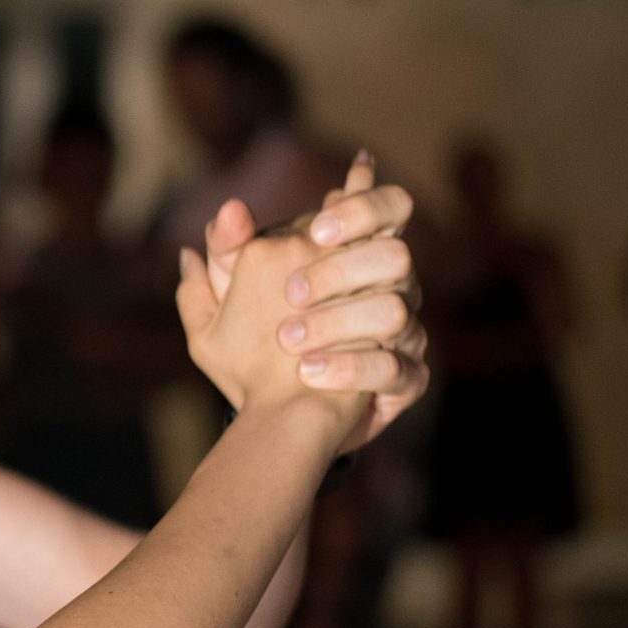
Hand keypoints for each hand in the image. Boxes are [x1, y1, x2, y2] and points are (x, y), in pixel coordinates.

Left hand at [185, 154, 430, 453]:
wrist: (275, 420)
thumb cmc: (252, 352)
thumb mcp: (221, 307)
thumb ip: (225, 256)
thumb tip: (229, 210)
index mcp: (350, 257)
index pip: (384, 207)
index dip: (361, 208)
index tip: (317, 229)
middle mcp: (387, 289)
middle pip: (396, 255)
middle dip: (342, 268)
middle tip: (292, 292)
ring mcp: (402, 335)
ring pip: (395, 311)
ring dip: (338, 322)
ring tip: (288, 342)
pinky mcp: (406, 379)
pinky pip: (396, 369)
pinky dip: (349, 369)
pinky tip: (308, 372)